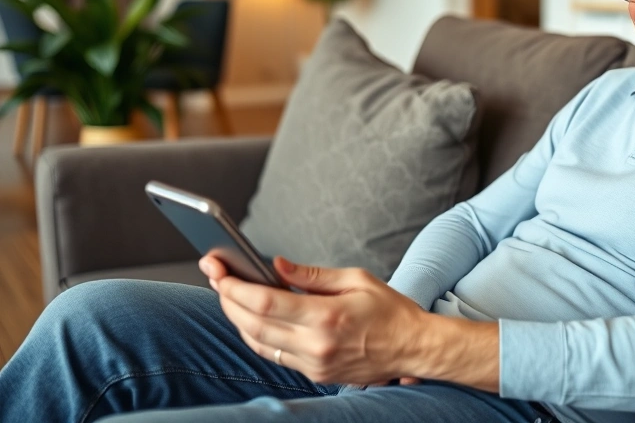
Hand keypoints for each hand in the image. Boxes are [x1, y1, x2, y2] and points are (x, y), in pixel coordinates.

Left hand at [199, 254, 428, 384]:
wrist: (414, 348)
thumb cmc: (391, 310)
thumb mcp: (356, 279)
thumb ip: (311, 275)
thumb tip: (276, 265)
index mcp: (327, 317)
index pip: (265, 303)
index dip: (235, 286)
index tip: (219, 269)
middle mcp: (316, 345)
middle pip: (252, 324)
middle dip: (227, 298)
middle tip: (215, 275)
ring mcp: (314, 364)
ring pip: (258, 343)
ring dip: (237, 318)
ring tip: (228, 294)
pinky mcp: (315, 374)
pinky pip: (274, 355)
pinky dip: (256, 335)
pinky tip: (251, 318)